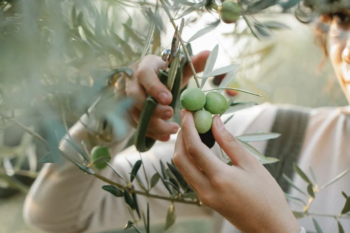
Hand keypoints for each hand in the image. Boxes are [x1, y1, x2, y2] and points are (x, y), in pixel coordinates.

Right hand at [125, 51, 209, 141]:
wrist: (152, 80)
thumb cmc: (167, 73)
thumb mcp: (179, 67)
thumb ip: (194, 62)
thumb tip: (209, 53)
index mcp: (145, 66)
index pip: (144, 75)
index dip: (155, 88)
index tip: (169, 99)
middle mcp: (131, 81)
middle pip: (135, 96)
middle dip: (152, 109)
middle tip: (170, 114)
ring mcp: (126, 97)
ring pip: (134, 113)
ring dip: (153, 124)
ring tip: (173, 129)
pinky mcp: (128, 112)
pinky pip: (135, 125)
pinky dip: (150, 133)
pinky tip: (165, 137)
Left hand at [173, 110, 300, 232]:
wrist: (269, 227)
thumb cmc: (267, 195)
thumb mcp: (251, 165)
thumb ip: (230, 142)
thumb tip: (215, 121)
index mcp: (220, 178)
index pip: (194, 148)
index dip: (188, 127)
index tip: (188, 111)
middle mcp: (205, 189)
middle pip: (180, 158)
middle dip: (181, 136)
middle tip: (188, 119)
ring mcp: (203, 196)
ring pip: (182, 167)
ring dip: (183, 147)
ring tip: (193, 129)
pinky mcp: (204, 199)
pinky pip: (189, 175)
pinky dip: (189, 159)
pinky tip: (198, 147)